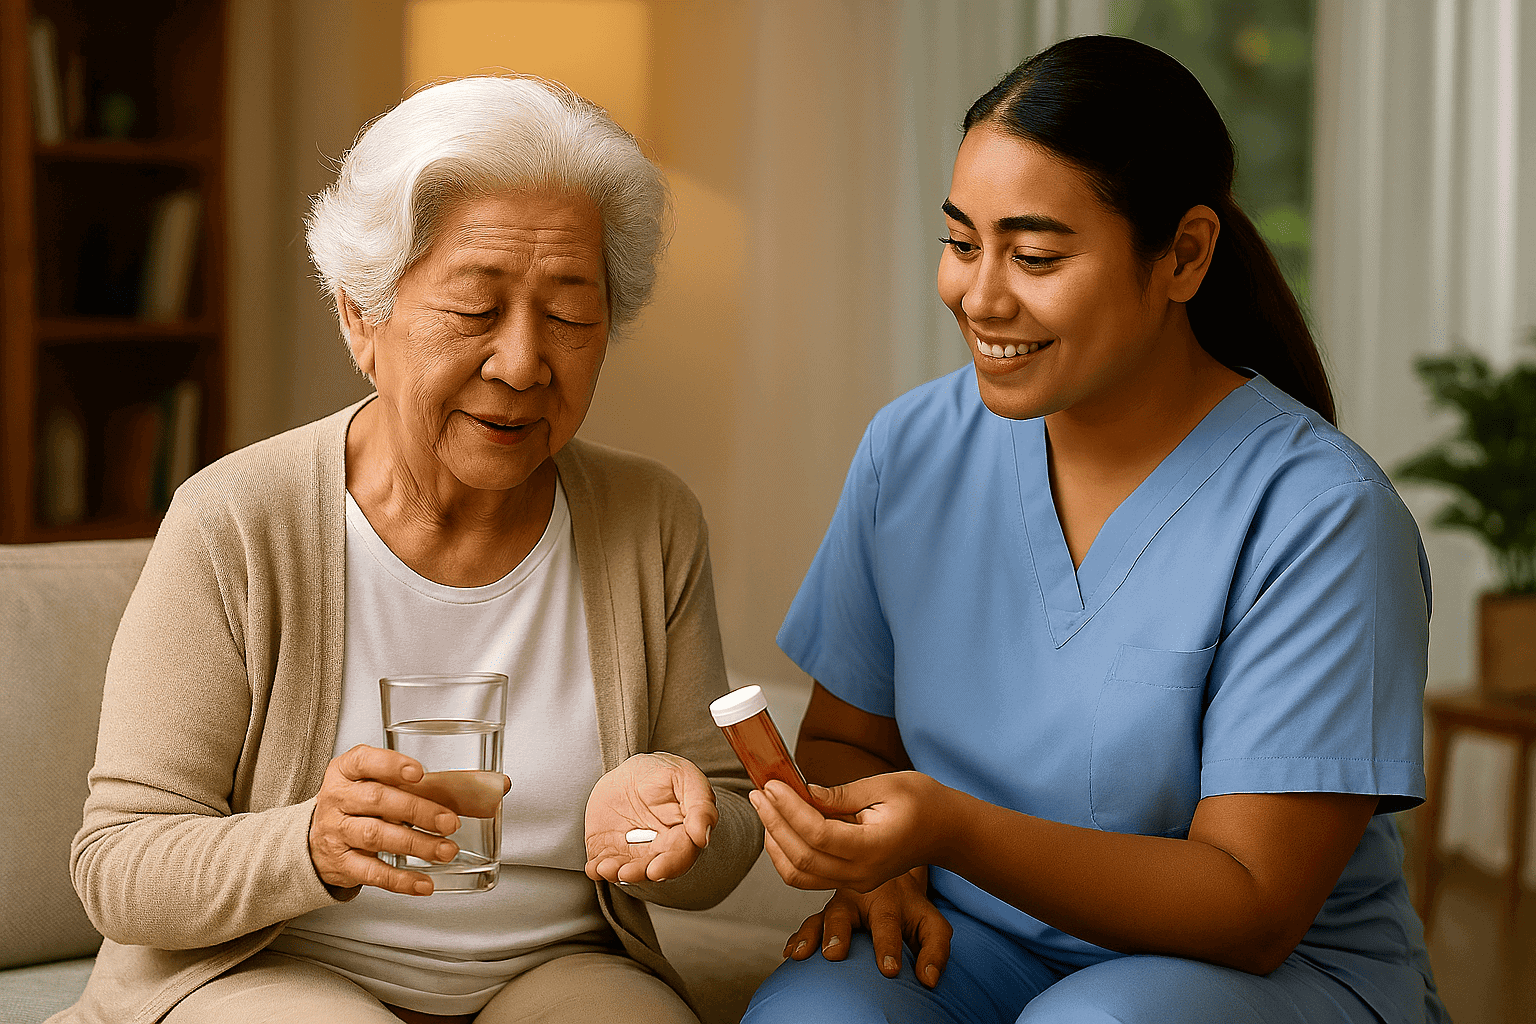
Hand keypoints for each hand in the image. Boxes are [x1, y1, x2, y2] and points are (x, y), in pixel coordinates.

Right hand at [308, 744, 508, 895]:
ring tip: (447, 850)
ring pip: (377, 836)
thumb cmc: (361, 805)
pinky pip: (371, 872)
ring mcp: (336, 832)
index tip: (420, 773)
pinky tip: (424, 883)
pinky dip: (401, 880)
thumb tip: (497, 786)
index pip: (363, 760)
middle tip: (450, 821)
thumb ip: (430, 783)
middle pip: (377, 800)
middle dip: (418, 810)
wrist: (315, 841)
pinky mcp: (340, 864)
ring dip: (416, 844)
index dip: (391, 765)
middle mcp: (337, 799)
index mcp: (347, 771)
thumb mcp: (381, 785)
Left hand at [584, 752, 717, 883]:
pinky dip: (597, 869)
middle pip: (651, 868)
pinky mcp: (608, 849)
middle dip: (638, 873)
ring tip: (605, 868)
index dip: (669, 864)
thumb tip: (701, 838)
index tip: (656, 870)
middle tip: (626, 872)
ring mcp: (631, 852)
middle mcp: (657, 849)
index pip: (679, 855)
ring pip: (626, 869)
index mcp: (682, 836)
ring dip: (616, 873)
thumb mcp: (687, 779)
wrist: (632, 773)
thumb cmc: (664, 775)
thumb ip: (700, 806)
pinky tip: (594, 867)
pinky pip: (602, 863)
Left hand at [751, 771, 946, 892]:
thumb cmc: (921, 801)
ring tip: (765, 808)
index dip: (790, 809)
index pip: (819, 834)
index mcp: (874, 847)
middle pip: (802, 857)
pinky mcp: (849, 880)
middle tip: (758, 792)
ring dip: (775, 841)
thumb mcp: (886, 785)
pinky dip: (786, 854)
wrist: (946, 831)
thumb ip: (842, 794)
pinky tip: (779, 827)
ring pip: (798, 873)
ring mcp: (855, 881)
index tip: (772, 784)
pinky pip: (807, 876)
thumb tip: (802, 792)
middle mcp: (862, 873)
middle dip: (774, 822)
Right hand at [784, 869, 951, 987]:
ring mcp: (837, 907)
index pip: (887, 923)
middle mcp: (857, 899)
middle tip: (834, 954)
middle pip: (843, 914)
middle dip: (837, 933)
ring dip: (809, 936)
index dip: (887, 946)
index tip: (889, 970)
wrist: (894, 878)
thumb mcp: (932, 924)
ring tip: (800, 955)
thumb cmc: (912, 911)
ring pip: (819, 918)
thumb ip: (935, 950)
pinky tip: (789, 954)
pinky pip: (807, 926)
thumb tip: (930, 979)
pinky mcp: (823, 916)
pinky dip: (796, 939)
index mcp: (887, 901)